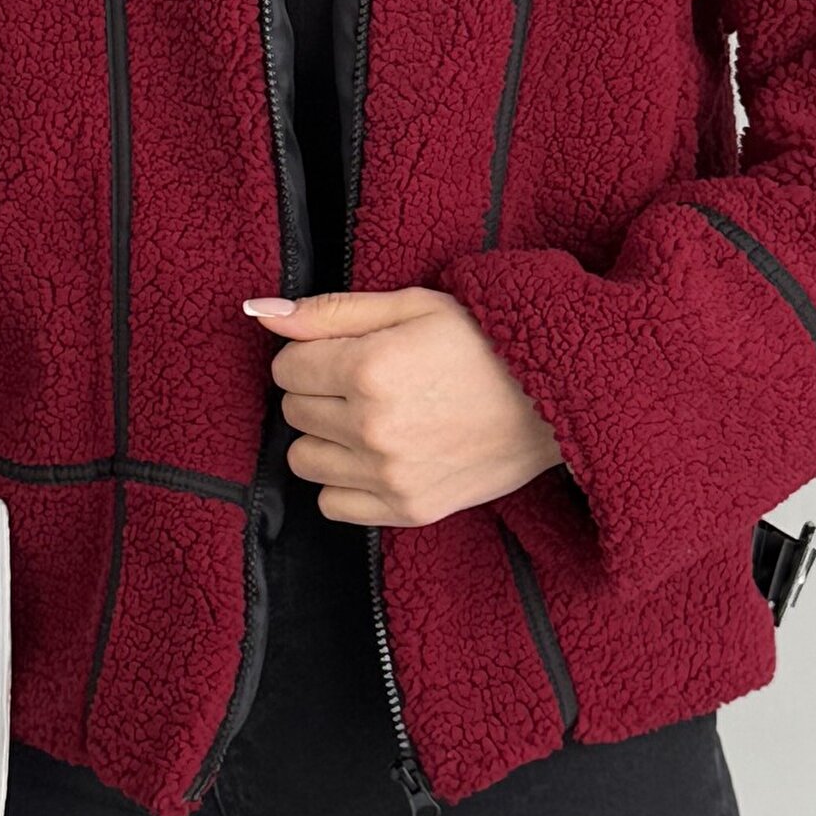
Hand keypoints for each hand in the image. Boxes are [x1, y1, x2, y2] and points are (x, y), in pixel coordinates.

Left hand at [243, 287, 563, 526]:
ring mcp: (390, 475)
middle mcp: (372, 427)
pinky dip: (345, 482)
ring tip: (370, 419)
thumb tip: (261, 312)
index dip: (311, 355)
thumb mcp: (412, 305)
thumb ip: (331, 311)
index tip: (346, 353)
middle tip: (366, 383)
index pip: (286, 367)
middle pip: (294, 412)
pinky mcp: (409, 510)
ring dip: (326, 438)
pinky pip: (333, 505)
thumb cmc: (484, 342)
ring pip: (304, 460)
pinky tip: (377, 456)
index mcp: (368, 369)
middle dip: (319, 392)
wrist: (554, 397)